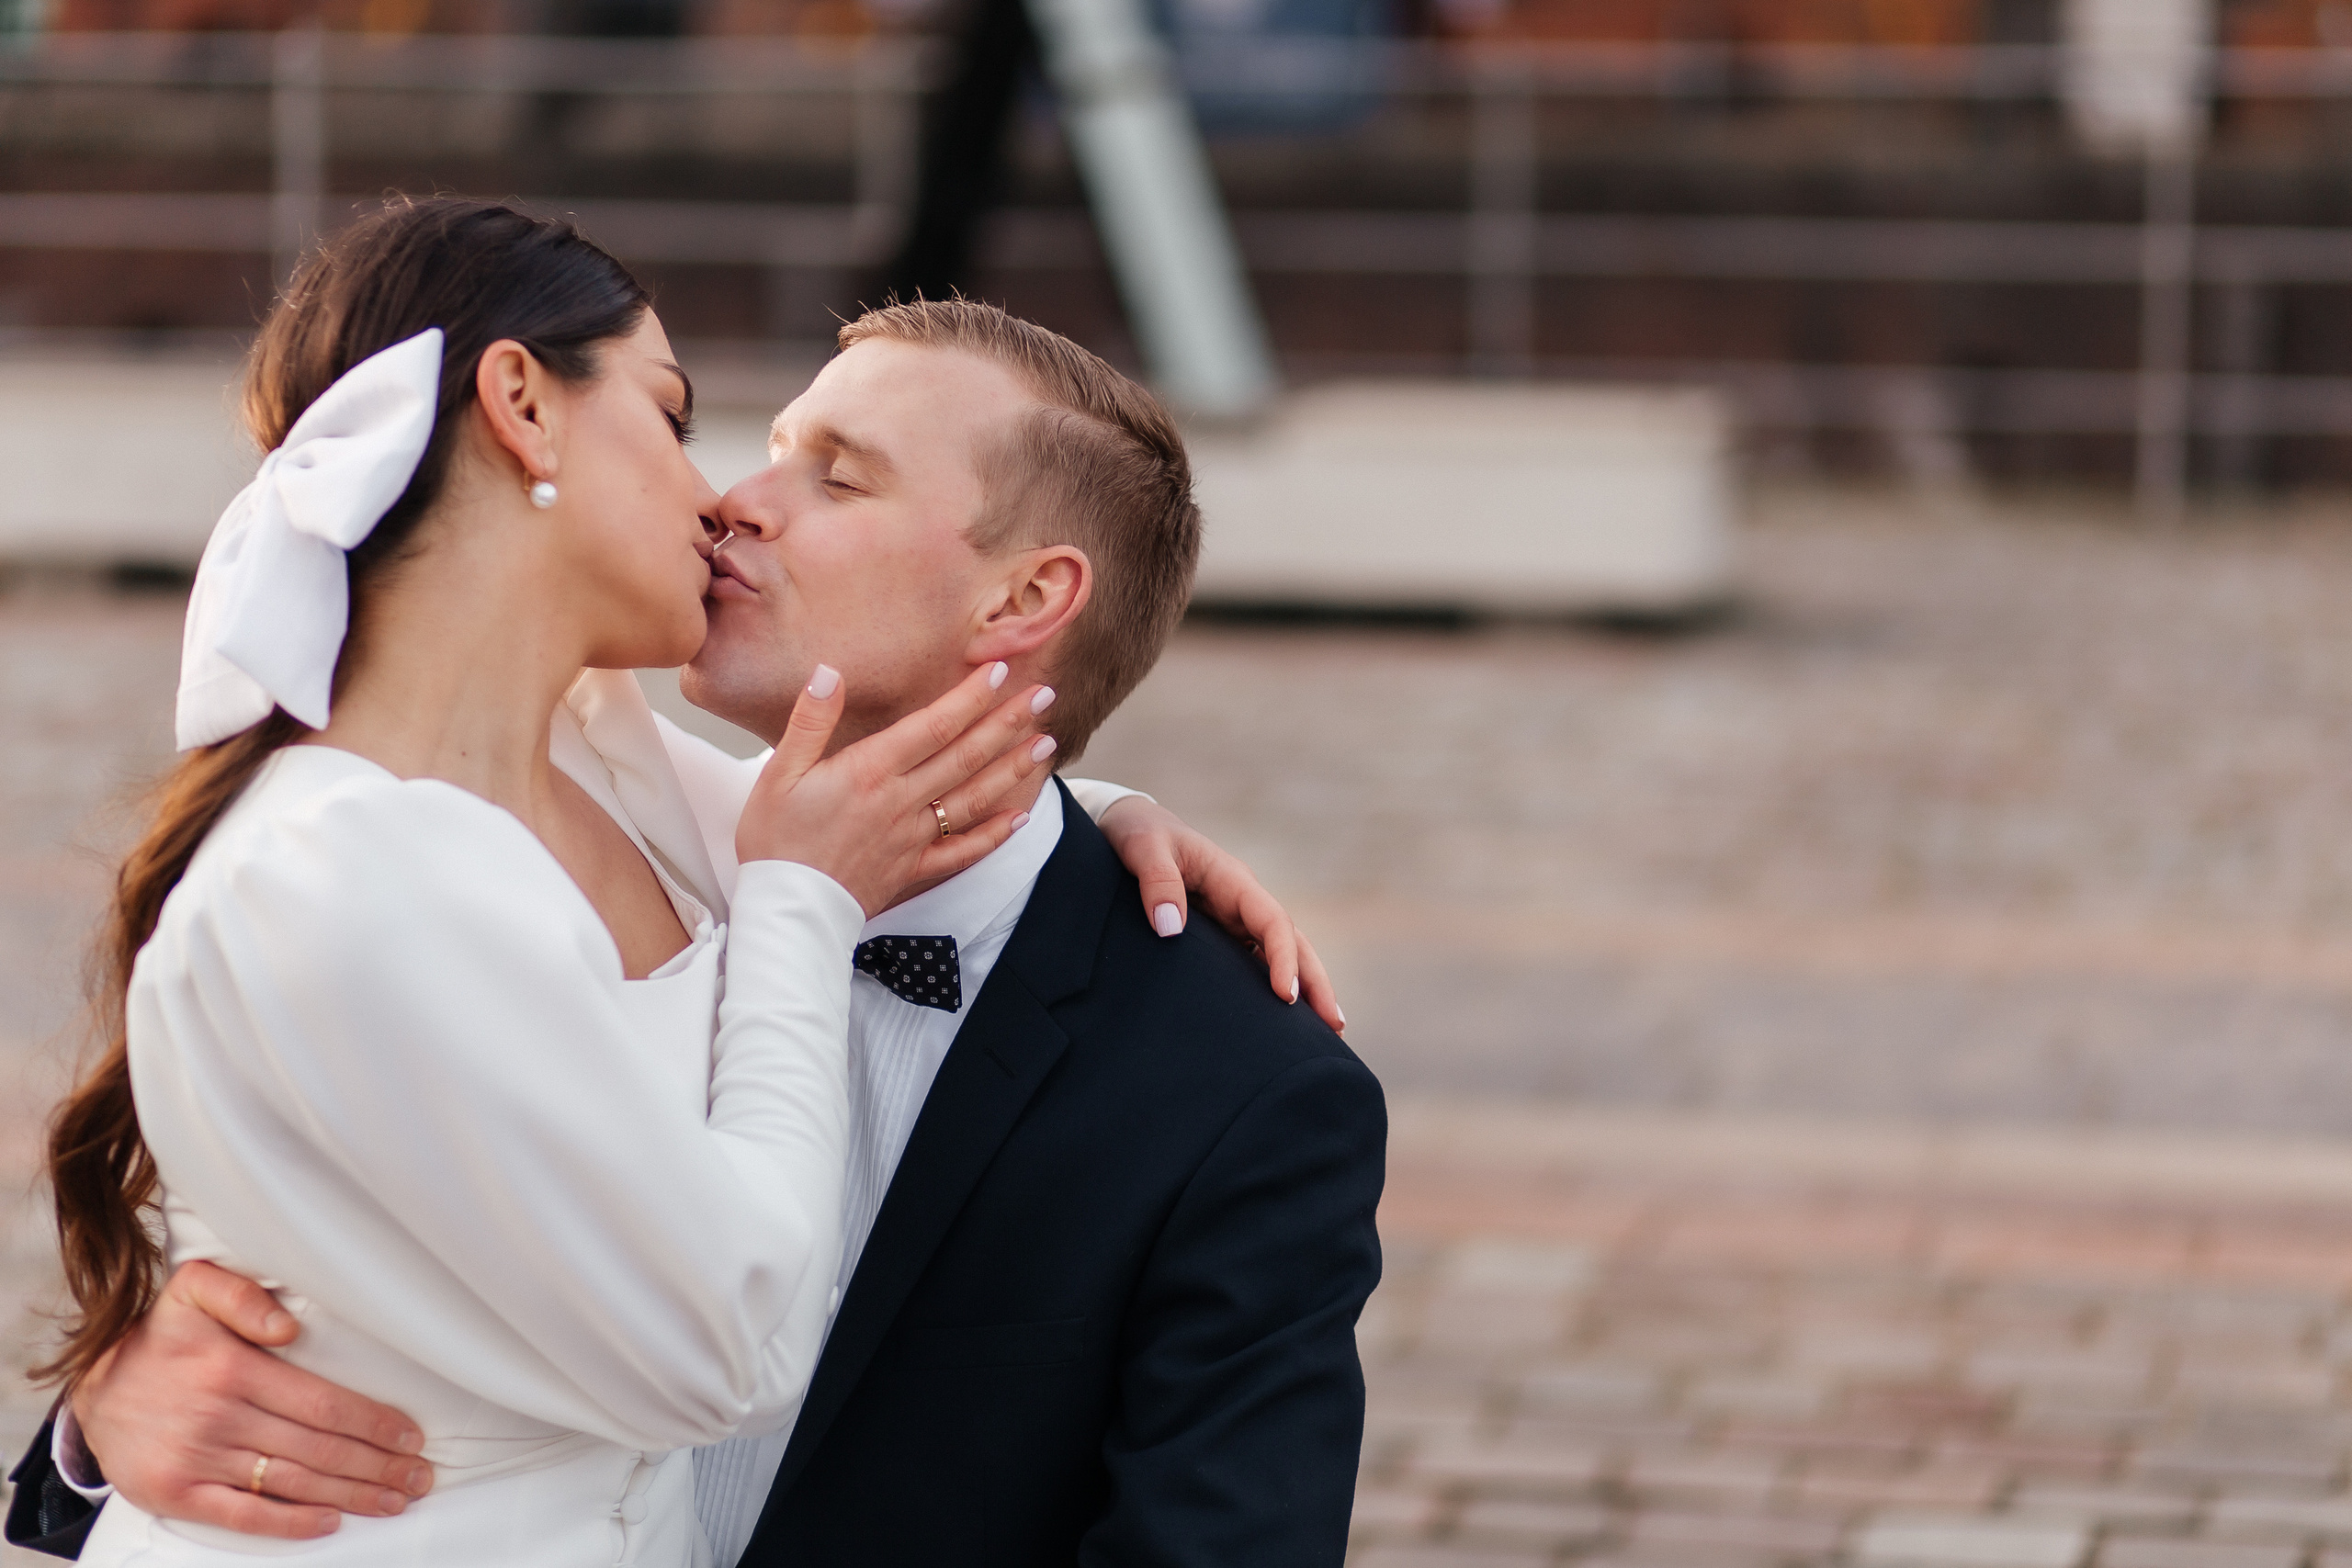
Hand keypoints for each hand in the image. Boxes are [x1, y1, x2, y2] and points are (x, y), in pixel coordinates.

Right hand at [69, 1260, 431, 1539]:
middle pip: (317, 1449)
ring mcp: (197, 1460)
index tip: (412, 1436)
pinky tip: (329, 1522)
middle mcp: (219, 1417)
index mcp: (233, 1370)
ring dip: (350, 1495)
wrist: (95, 1389)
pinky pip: (242, 1514)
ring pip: (290, 1483)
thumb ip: (242, 1295)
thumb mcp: (193, 1290)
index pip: (323, 1404)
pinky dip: (289, 1523)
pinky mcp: (176, 1493)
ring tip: (395, 1499)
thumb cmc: (161, 1338)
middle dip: (377, 1465)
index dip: (374, 1423)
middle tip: (420, 1476)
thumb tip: (290, 1325)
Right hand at [737, 661, 1061, 916]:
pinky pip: (963, 851)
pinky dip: (994, 835)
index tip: (1000, 670)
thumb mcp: (779, 772)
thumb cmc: (774, 840)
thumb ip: (810, 721)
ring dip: (1013, 770)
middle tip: (1045, 697)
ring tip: (1046, 746)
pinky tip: (1021, 818)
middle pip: (965, 756)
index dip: (970, 696)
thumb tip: (830, 673)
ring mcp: (912, 837)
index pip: (933, 725)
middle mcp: (900, 801)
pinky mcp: (912, 869)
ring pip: (974, 798)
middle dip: (1008, 723)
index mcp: (869, 772)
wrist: (785, 910)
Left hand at [1096, 796, 1343, 1031]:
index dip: (1283, 958)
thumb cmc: (1138, 834)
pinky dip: (1274, 989)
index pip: (1273, 921)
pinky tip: (1282, 1024)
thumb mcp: (1142, 848)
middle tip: (1335, 1027)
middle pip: (1293, 943)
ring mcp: (1235, 920)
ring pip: (1280, 956)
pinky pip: (1254, 963)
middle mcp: (1242, 902)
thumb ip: (1156, 881)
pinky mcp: (1221, 936)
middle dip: (1316, 983)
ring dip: (1306, 990)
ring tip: (1327, 1035)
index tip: (1286, 995)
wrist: (1126, 827)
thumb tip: (1170, 929)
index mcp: (1233, 880)